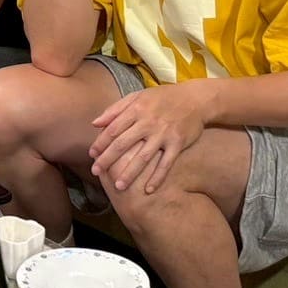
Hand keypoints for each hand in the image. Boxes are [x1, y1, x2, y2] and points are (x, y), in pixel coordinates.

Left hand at [89, 82, 211, 198]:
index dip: (101, 143)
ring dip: (130, 173)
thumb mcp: (138, 97)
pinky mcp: (178, 143)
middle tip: (96, 172)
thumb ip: (115, 109)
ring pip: (143, 157)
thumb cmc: (162, 98)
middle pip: (123, 144)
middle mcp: (148, 122)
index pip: (113, 129)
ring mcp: (164, 134)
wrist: (195, 99)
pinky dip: (158, 177)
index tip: (92, 155)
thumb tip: (94, 123)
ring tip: (119, 187)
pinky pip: (166, 163)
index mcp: (136, 109)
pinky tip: (148, 190)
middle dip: (108, 159)